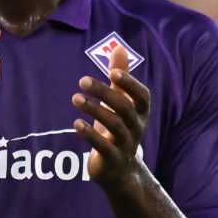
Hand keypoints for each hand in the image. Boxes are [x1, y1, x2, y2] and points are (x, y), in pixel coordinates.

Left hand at [72, 45, 150, 189]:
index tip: (112, 71)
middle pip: (124, 108)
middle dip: (104, 93)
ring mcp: (125, 145)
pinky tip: (76, 124)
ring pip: (114, 126)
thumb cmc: (119, 129)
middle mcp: (136, 128)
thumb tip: (119, 46)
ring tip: (75, 98)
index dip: (130, 84)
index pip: (142, 96)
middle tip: (82, 80)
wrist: (120, 171)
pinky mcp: (112, 159)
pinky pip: (103, 147)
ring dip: (94, 110)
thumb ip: (120, 77)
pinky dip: (90, 135)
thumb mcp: (120, 102)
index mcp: (141, 113)